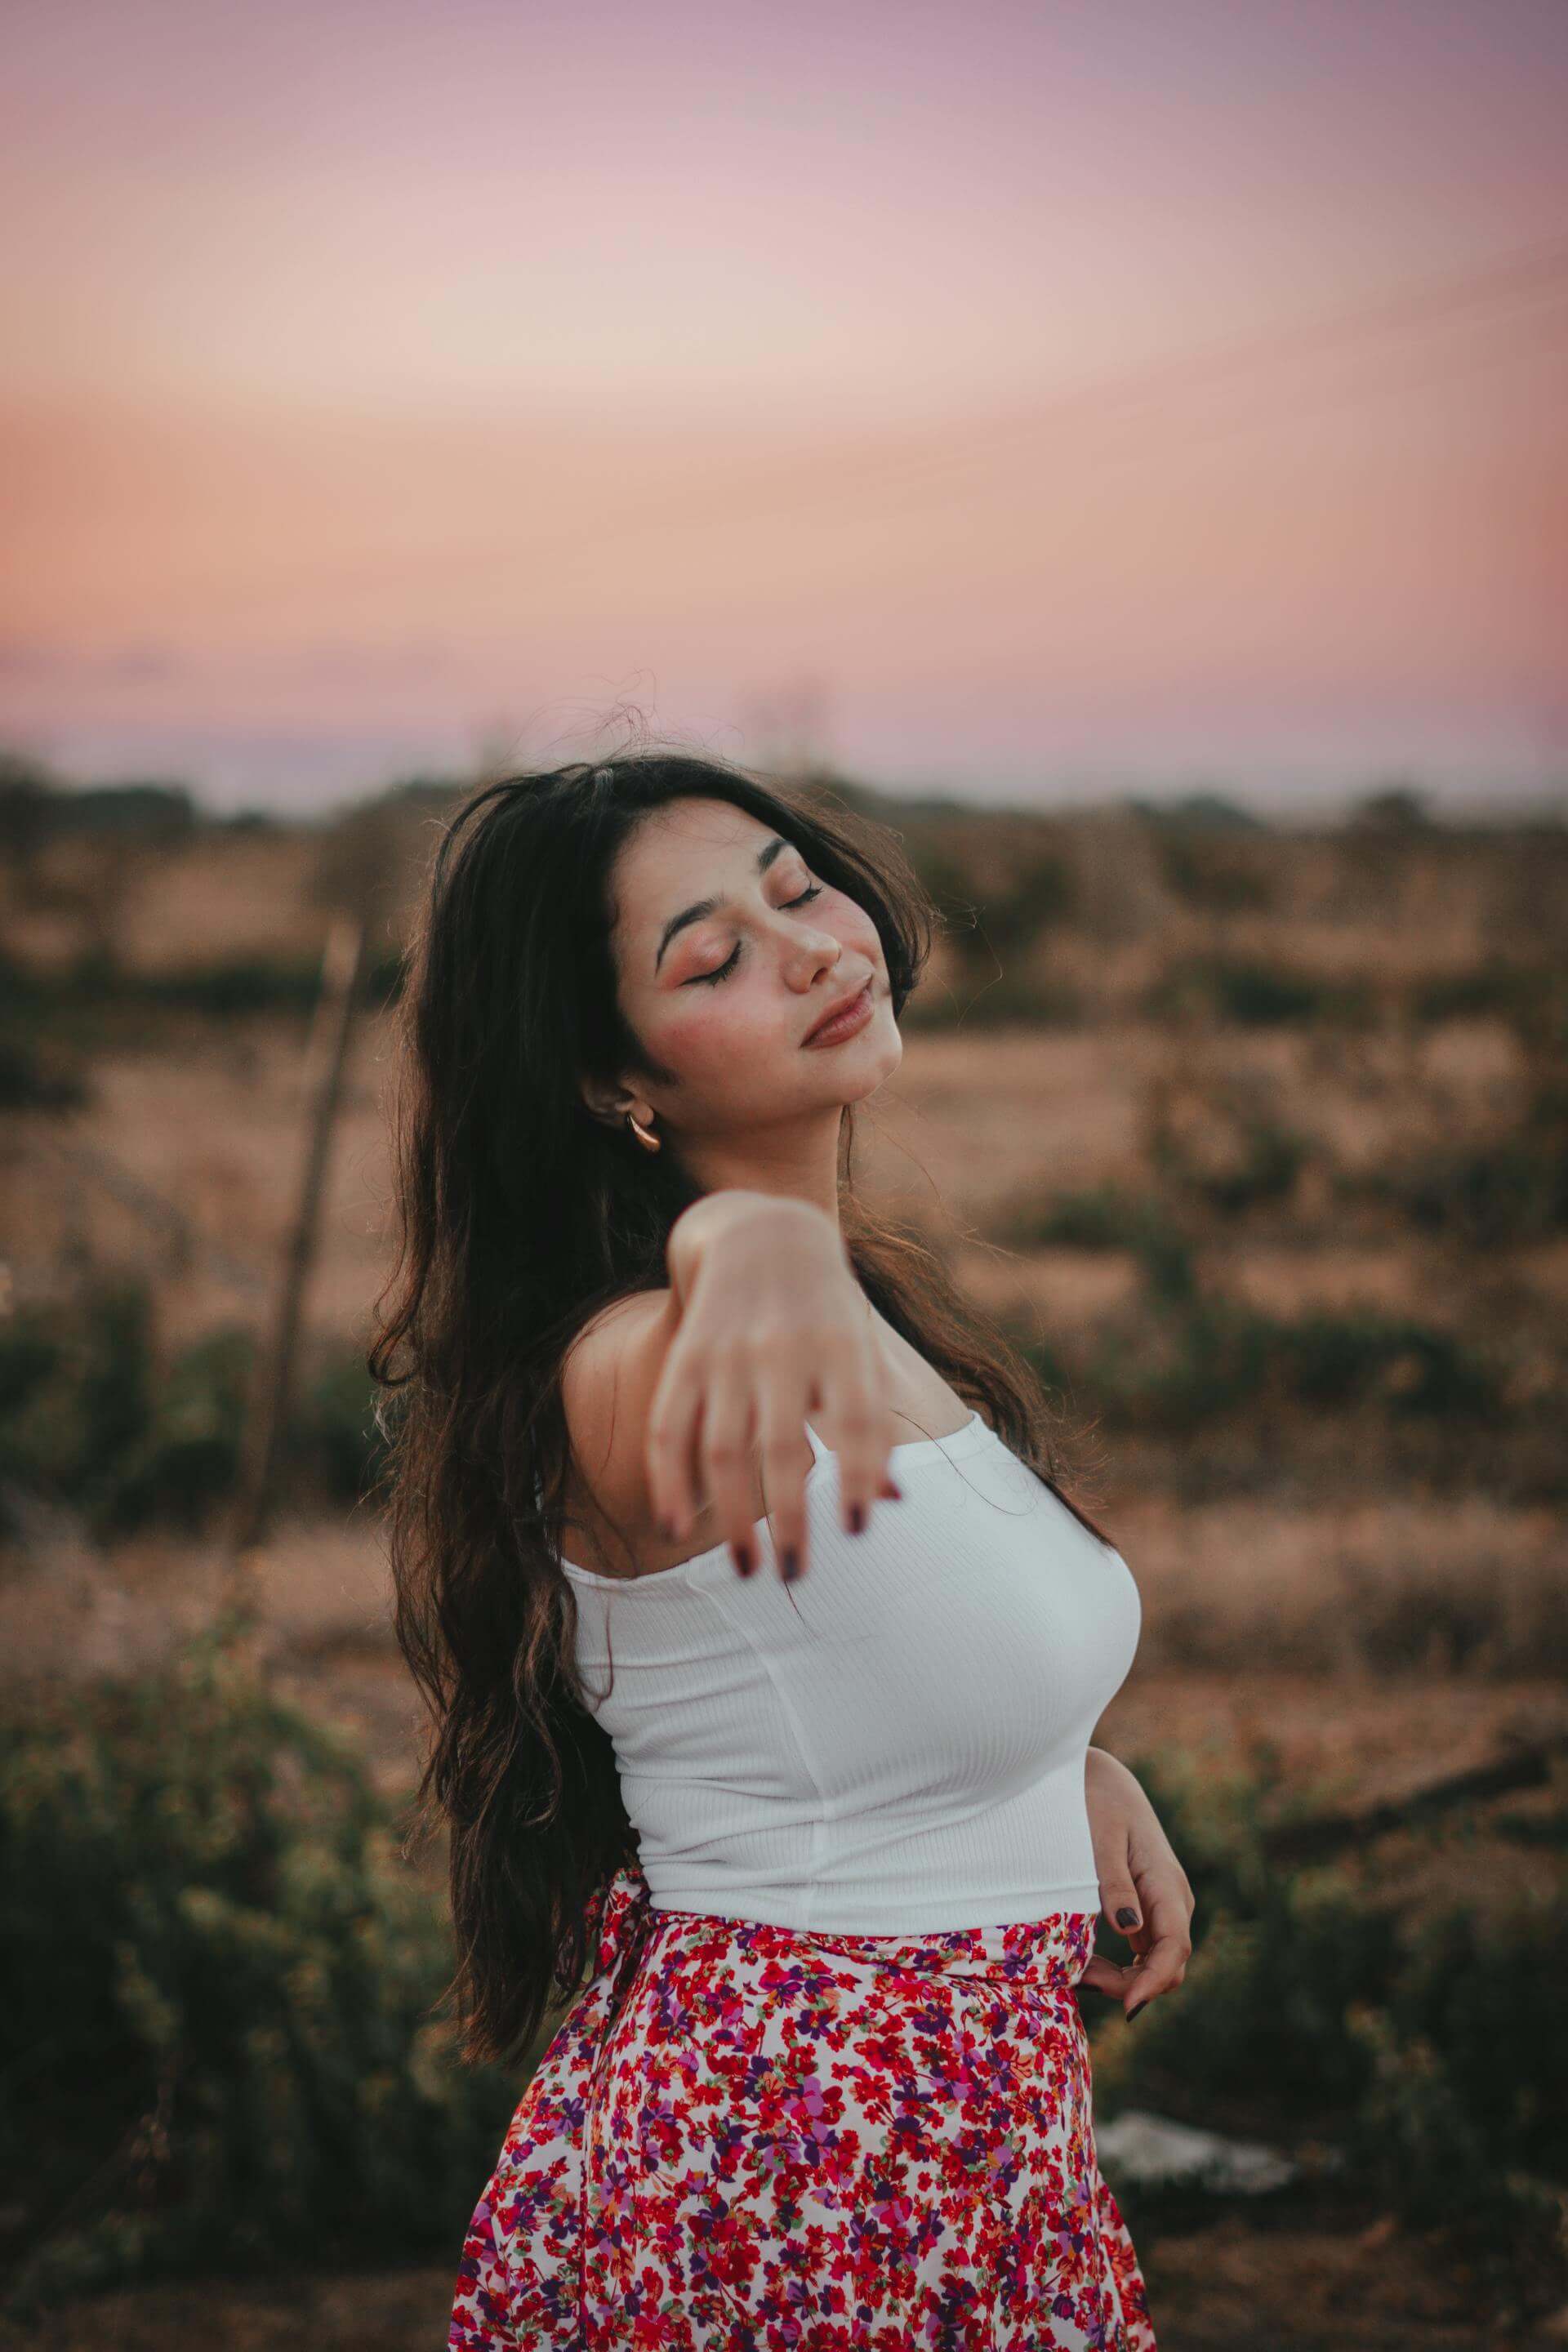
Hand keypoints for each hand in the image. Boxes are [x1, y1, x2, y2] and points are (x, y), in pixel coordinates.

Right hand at [652, 1192, 902, 1581]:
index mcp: (841, 1345)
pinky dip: (667, 1479)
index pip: (856, 1420)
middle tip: (795, 1577)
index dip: (858, 1476)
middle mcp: (783, 1348)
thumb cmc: (826, 1310)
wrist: (760, 1232)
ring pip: (723, 1449)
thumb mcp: (861, 1349)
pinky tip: (673, 1525)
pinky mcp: (684, 1357)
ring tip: (747, 1569)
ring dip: (732, 1517)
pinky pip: (669, 1427)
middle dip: (789, 1519)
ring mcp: (727, 1353)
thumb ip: (873, 1422)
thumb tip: (891, 1502)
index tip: (856, 1530)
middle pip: (783, 1448)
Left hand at [1078, 1746, 1194, 2022]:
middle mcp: (1173, 1902)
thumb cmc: (1099, 1802)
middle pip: (1167, 1965)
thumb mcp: (1102, 1838)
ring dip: (1121, 1979)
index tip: (1126, 2005)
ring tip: (1074, 1975)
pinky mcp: (1146, 1910)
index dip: (1153, 1981)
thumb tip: (1130, 1930)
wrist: (1103, 1780)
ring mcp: (1161, 1908)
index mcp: (1166, 1885)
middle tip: (1079, 1983)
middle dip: (1130, 1986)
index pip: (1174, 1948)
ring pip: (1154, 1963)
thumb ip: (1115, 1883)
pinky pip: (1141, 1952)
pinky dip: (1117, 1967)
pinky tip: (1082, 1964)